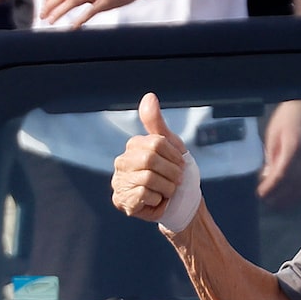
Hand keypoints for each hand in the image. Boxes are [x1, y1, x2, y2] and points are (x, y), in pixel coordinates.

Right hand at [112, 94, 193, 223]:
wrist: (180, 204)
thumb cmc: (174, 173)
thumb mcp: (170, 145)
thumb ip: (157, 122)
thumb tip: (149, 95)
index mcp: (133, 146)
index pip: (156, 143)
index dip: (174, 157)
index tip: (180, 166)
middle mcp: (122, 162)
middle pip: (151, 159)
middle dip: (171, 173)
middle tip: (175, 181)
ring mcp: (119, 181)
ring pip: (148, 178)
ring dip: (166, 188)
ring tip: (166, 191)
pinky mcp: (121, 200)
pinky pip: (143, 195)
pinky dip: (157, 200)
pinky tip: (156, 201)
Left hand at [258, 98, 300, 201]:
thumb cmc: (288, 117)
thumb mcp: (272, 135)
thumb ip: (271, 157)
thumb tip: (268, 178)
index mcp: (294, 146)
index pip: (282, 175)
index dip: (271, 188)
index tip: (261, 194)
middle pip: (295, 183)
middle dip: (281, 196)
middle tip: (269, 203)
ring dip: (293, 198)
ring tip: (281, 204)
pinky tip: (296, 196)